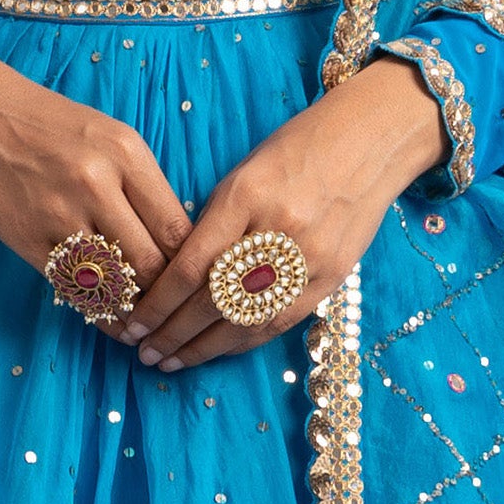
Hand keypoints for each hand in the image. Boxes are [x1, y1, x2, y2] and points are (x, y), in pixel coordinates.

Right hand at [0, 48, 191, 315]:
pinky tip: (110, 320)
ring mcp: (58, 214)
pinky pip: (71, 287)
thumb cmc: (54, 126)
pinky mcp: (27, 239)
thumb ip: (144, 186)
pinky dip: (95, 310)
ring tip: (146, 323)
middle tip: (172, 311)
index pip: (176, 229)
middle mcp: (96, 184)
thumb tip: (175, 244)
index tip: (193, 282)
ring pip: (112, 282)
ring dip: (132, 310)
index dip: (190, 266)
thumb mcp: (113, 138)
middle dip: (164, 295)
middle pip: (149, 263)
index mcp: (126, 155)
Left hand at [126, 58, 446, 369]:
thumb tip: (177, 277)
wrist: (370, 142)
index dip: (158, 304)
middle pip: (214, 302)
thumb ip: (213, 224)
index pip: (191, 268)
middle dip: (172, 333)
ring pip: (246, 321)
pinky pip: (279, 322)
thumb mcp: (243, 173)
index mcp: (246, 197)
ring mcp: (309, 260)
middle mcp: (278, 232)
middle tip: (143, 351)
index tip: (133, 323)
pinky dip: (242, 342)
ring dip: (203, 348)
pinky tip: (215, 351)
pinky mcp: (331, 278)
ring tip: (171, 361)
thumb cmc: (296, 149)